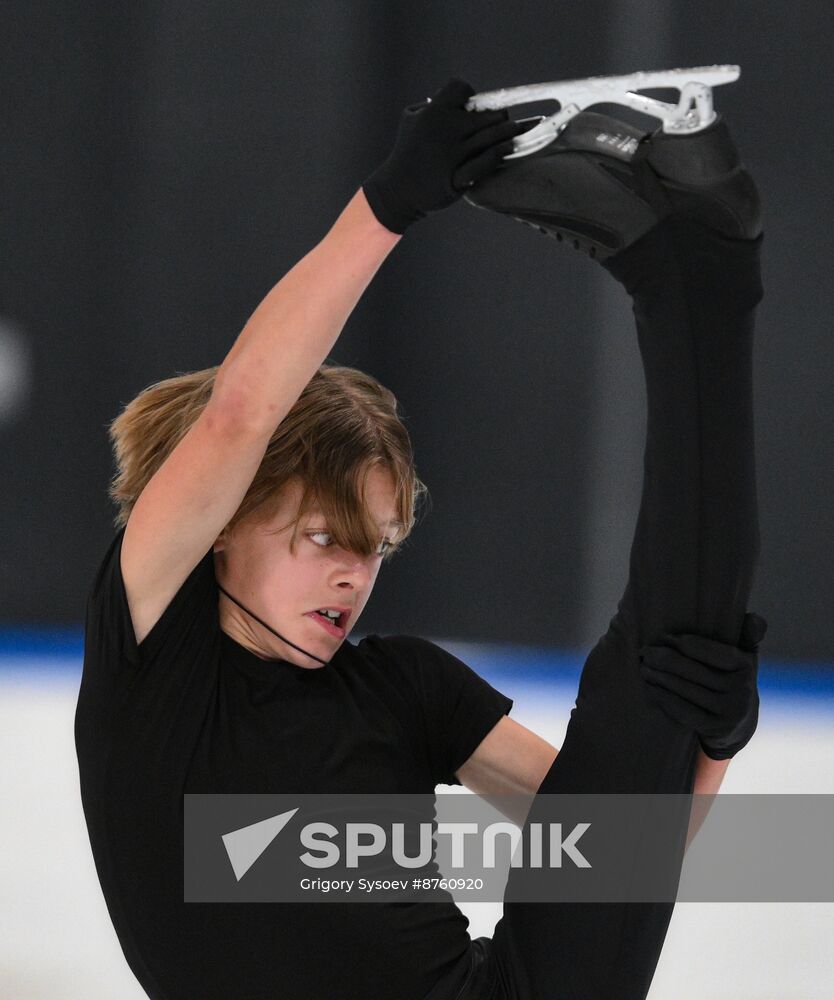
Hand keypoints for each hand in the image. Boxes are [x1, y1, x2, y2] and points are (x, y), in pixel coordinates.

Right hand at [362, 77, 527, 233]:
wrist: (397, 190)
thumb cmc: (406, 152)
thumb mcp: (411, 118)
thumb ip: (433, 104)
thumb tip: (461, 98)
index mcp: (433, 111)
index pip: (462, 89)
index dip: (471, 96)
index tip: (475, 107)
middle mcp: (445, 129)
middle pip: (487, 113)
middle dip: (498, 116)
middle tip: (507, 121)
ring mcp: (453, 153)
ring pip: (493, 135)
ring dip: (512, 131)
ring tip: (526, 127)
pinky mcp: (458, 175)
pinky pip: (487, 161)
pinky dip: (502, 152)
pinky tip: (511, 147)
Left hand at [639, 612, 767, 759]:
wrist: (737, 726)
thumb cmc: (732, 680)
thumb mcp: (744, 658)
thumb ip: (748, 634)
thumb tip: (754, 618)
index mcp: (747, 666)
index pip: (712, 651)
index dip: (686, 643)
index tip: (664, 637)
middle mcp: (742, 690)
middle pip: (694, 671)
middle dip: (664, 659)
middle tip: (645, 652)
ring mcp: (730, 712)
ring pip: (686, 689)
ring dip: (659, 676)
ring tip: (643, 666)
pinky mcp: (716, 729)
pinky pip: (684, 711)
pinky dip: (664, 697)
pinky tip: (651, 687)